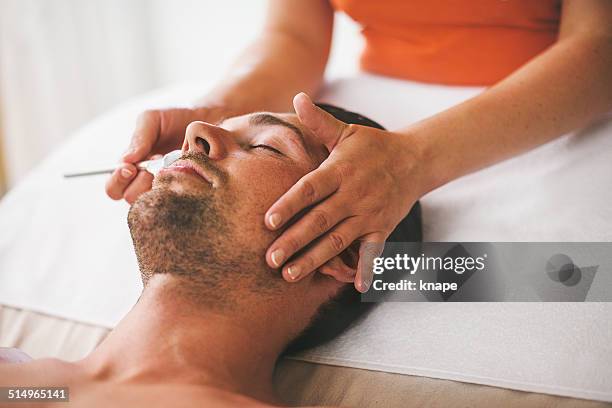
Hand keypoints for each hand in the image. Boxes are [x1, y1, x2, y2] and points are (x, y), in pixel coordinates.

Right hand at [105, 106, 233, 203]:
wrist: (206, 117)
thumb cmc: (175, 117)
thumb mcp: (152, 120)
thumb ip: (139, 138)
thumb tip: (126, 161)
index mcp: (131, 166)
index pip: (113, 188)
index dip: (118, 181)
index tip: (131, 168)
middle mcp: (146, 181)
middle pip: (131, 199)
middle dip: (140, 183)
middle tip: (155, 164)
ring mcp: (166, 187)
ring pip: (154, 203)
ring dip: (160, 185)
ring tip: (172, 166)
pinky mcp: (186, 190)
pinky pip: (178, 200)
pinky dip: (180, 188)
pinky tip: (186, 172)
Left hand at [265, 93, 424, 291]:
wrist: (415, 159)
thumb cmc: (371, 146)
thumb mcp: (345, 132)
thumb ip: (318, 122)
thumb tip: (297, 97)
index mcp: (339, 170)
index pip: (310, 189)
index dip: (289, 205)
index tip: (267, 222)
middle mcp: (354, 194)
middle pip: (320, 221)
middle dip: (294, 241)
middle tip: (270, 260)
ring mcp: (369, 214)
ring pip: (338, 241)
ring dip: (315, 260)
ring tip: (290, 275)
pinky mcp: (382, 228)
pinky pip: (373, 252)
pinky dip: (366, 270)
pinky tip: (355, 288)